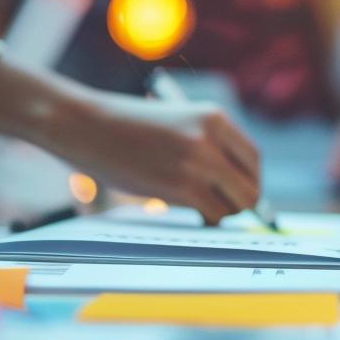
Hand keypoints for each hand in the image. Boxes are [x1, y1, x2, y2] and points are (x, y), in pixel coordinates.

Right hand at [0, 58, 259, 224]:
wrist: (86, 124)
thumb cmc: (126, 127)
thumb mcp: (178, 123)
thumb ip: (208, 146)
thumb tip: (233, 184)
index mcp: (214, 117)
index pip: (253, 159)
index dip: (248, 180)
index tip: (234, 193)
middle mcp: (212, 137)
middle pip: (251, 186)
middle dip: (238, 204)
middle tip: (217, 208)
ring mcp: (199, 161)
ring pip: (236, 204)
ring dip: (221, 214)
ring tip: (197, 208)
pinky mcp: (181, 184)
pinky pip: (213, 214)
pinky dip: (207, 221)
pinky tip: (190, 215)